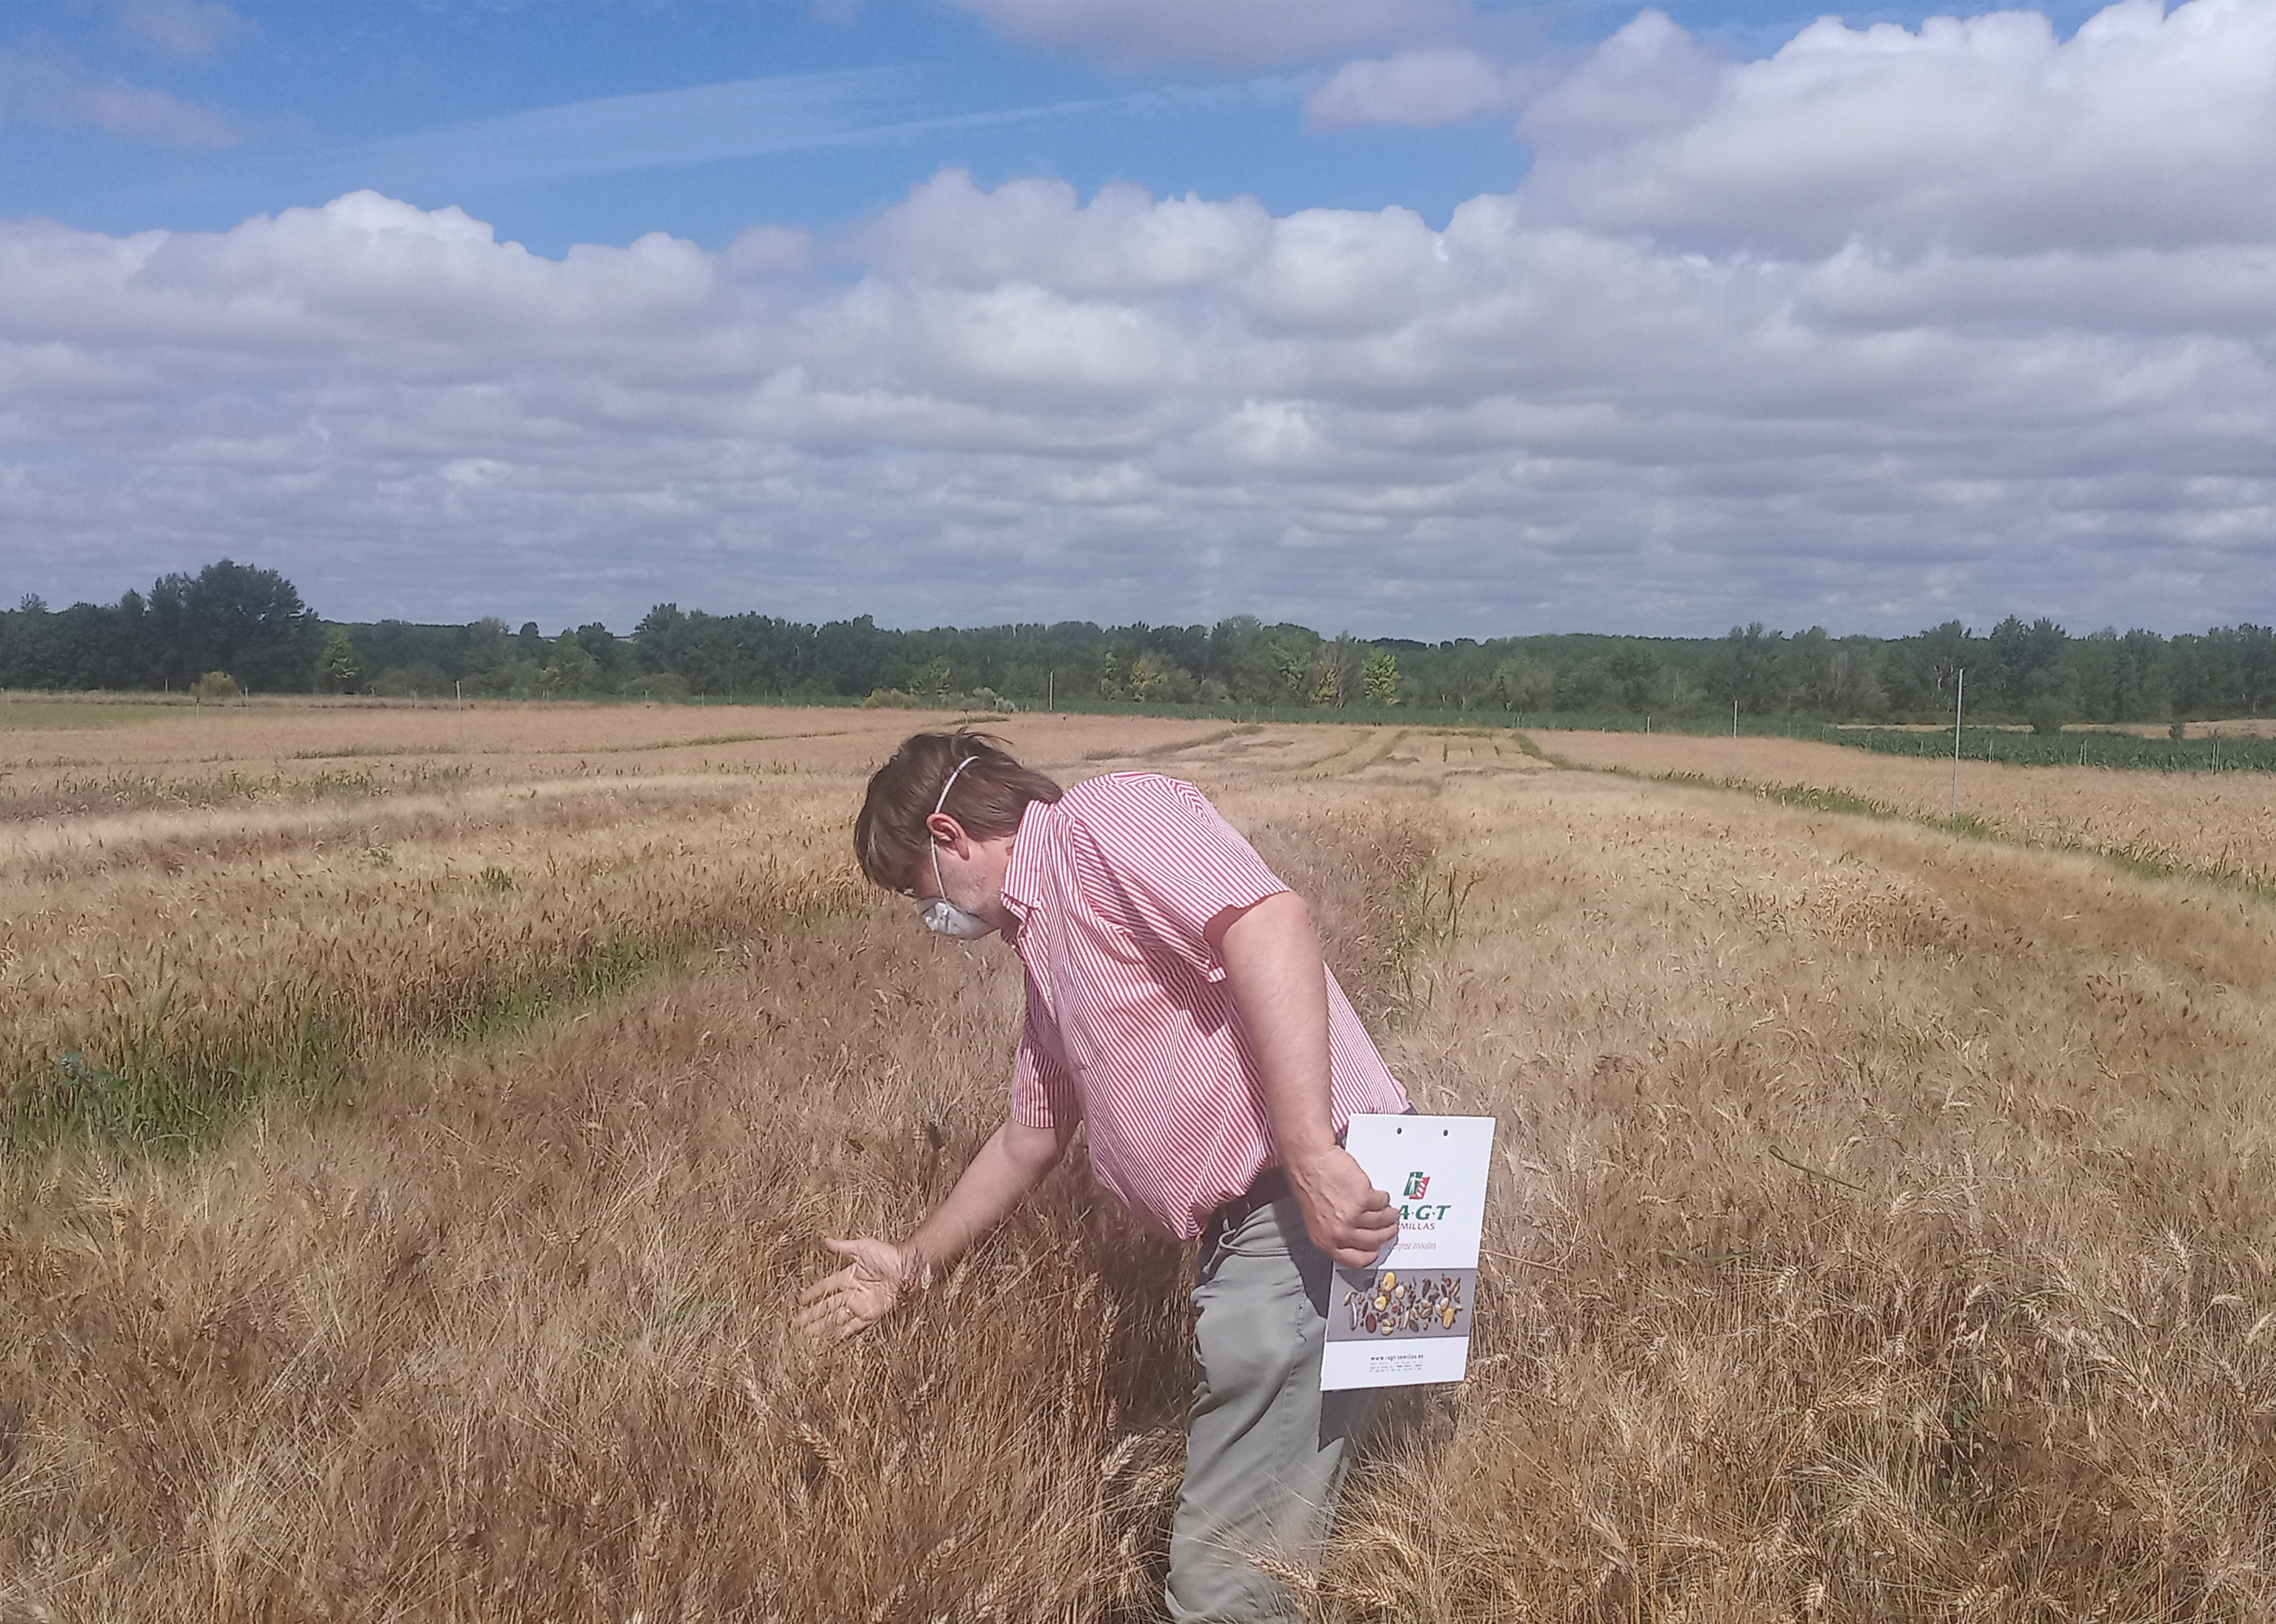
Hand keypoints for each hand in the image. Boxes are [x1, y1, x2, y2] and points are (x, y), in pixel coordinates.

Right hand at [793, 1237, 918, 1340]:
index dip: (813, 1293)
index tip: (800, 1300)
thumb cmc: (887, 1254)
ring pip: (836, 1319)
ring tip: (808, 1335)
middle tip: (797, 1324)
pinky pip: (853, 1326)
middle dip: (812, 1315)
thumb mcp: (862, 1247)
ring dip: (822, 1327)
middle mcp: (852, 1293)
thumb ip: (843, 1247)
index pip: (826, 1287)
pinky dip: (841, 1333)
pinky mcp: (871, 1315)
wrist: (906, 1267)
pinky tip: (830, 1339)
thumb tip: (826, 1241)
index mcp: (848, 1276)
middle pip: (827, 1306)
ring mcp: (860, 1305)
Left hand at [1285, 1147, 1398, 1267]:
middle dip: (1385, 1234)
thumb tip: (1354, 1237)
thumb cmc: (1308, 1182)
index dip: (1370, 1255)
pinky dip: (1384, 1199)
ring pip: (1382, 1222)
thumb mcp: (1316, 1218)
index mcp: (1325, 1241)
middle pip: (1374, 1242)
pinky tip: (1380, 1195)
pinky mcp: (1363, 1199)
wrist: (1309, 1159)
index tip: (1377, 1249)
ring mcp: (1352, 1217)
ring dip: (1389, 1217)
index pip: (1356, 1260)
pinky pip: (1383, 1203)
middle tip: (1389, 1227)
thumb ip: (1335, 1232)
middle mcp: (1339, 1233)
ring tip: (1390, 1211)